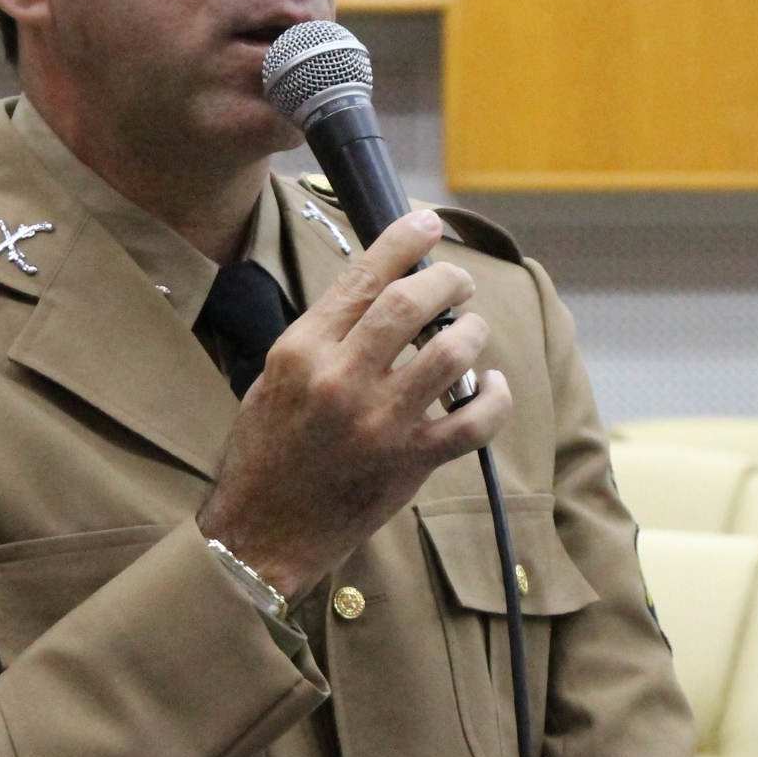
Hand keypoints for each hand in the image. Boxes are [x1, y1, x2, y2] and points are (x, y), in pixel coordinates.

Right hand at [198, 210, 511, 601]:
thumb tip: (379, 292)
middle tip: (458, 284)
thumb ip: (324, 335)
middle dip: (447, 282)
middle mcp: (341, 380)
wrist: (262, 533)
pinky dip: (495, 398)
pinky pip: (475, 422)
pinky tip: (493, 386)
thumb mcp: (275, 376)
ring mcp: (380, 424)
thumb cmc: (265, 451)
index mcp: (302, 351)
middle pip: (411, 304)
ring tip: (470, 331)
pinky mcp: (410, 463)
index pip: (362, 277)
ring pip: (451, 355)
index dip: (403, 242)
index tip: (427, 223)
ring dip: (472, 333)